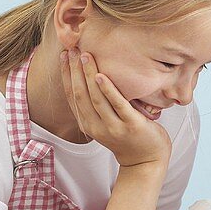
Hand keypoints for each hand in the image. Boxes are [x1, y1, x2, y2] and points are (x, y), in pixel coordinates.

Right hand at [60, 48, 170, 167]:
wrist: (146, 161)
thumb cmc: (127, 137)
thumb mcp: (105, 123)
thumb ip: (96, 106)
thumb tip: (90, 76)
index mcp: (87, 124)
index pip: (71, 96)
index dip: (66, 75)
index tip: (64, 55)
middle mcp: (96, 127)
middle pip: (80, 94)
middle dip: (75, 70)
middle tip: (74, 49)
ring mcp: (113, 127)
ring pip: (95, 98)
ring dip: (88, 75)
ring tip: (86, 55)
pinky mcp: (131, 125)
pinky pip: (117, 105)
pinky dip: (108, 90)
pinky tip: (101, 76)